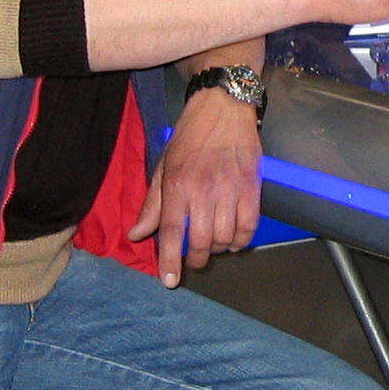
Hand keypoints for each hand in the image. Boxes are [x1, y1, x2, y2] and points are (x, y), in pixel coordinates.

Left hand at [131, 82, 262, 287]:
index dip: (170, 260)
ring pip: (226, 237)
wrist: (223, 108)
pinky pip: (250, 225)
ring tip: (215, 245)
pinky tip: (235, 239)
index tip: (170, 281)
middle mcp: (203, 190)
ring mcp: (230, 189)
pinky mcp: (252, 187)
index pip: (171, 232)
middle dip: (198, 258)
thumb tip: (136, 235)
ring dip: (220, 249)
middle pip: (202, 241)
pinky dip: (243, 240)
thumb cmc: (190, 137)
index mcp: (177, 185)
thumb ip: (152, 205)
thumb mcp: (164, 167)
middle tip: (196, 259)